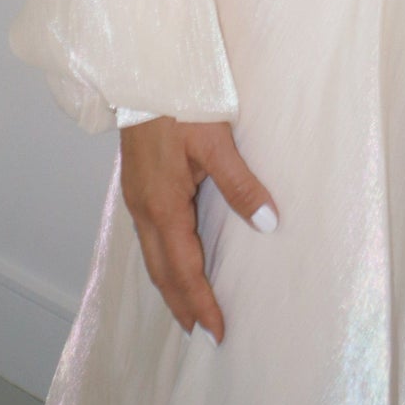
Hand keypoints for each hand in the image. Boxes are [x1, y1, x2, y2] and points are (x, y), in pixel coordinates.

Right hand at [119, 117, 277, 342]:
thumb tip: (268, 223)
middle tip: (203, 335)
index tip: (216, 333)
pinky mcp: (136, 183)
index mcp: (162, 205)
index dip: (200, 303)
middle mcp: (143, 208)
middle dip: (181, 305)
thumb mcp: (216, 140)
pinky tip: (175, 258)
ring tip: (190, 308)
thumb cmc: (180, 99)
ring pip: (151, 255)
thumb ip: (241, 184)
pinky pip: (149, 236)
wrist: (143, 69)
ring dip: (170, 285)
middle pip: (161, 271)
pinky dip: (163, 259)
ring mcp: (135, 196)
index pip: (183, 269)